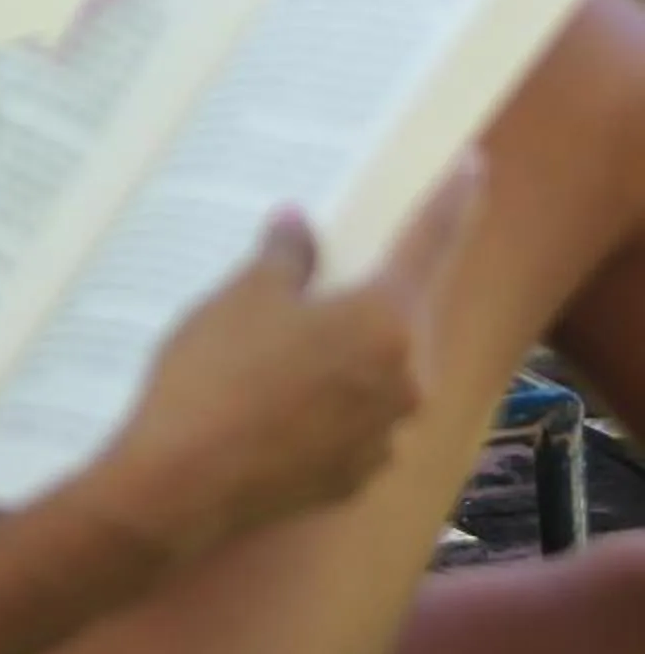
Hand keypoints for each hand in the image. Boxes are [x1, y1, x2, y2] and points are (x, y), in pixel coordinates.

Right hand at [94, 154, 485, 570]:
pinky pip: (358, 418)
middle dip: (380, 282)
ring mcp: (384, 438)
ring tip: (297, 327)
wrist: (180, 486)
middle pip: (406, 313)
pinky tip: (284, 389)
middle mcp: (406, 383)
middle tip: (349, 251)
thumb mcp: (245, 295)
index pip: (430, 244)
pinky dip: (335, 394)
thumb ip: (287, 255)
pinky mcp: (355, 478)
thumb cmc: (217, 376)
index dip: (451, 201)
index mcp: (388, 323)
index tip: (473, 166)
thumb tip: (299, 228)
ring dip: (353, 344)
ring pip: (382, 370)